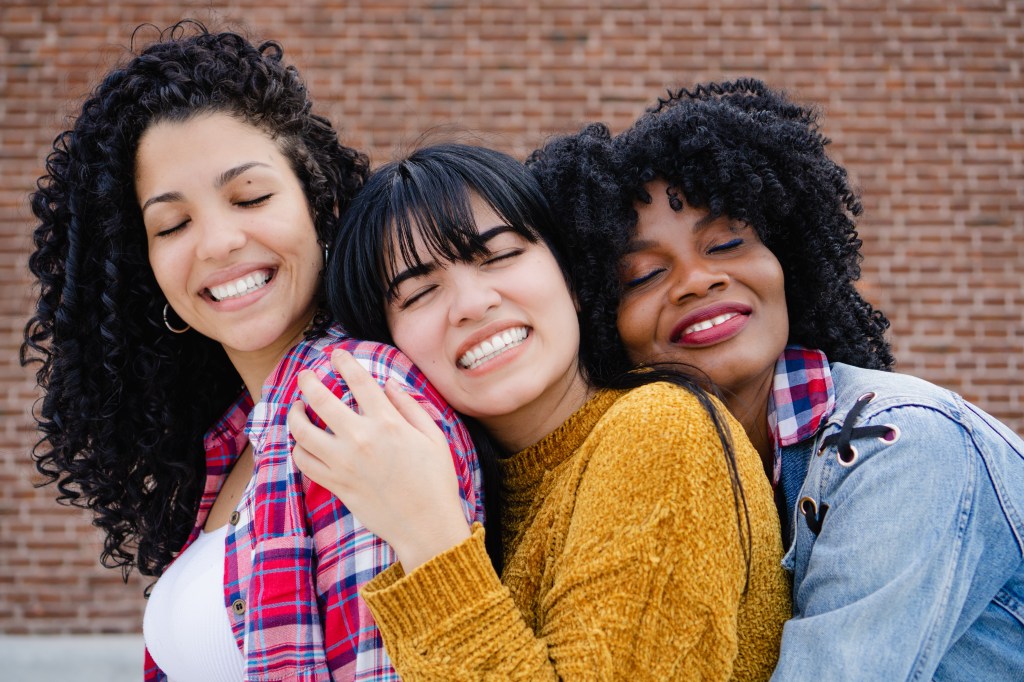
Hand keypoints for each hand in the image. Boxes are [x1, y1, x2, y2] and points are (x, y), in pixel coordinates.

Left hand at [289, 349, 470, 570]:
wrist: (426, 526)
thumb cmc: (436, 481)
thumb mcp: (434, 437)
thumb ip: (410, 407)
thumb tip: (388, 385)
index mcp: (388, 423)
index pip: (358, 380)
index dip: (344, 362)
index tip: (337, 354)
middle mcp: (361, 438)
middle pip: (320, 399)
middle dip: (307, 381)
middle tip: (305, 375)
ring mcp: (343, 463)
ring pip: (302, 431)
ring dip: (295, 415)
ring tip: (296, 409)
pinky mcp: (335, 484)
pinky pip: (303, 461)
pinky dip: (298, 448)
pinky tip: (303, 443)